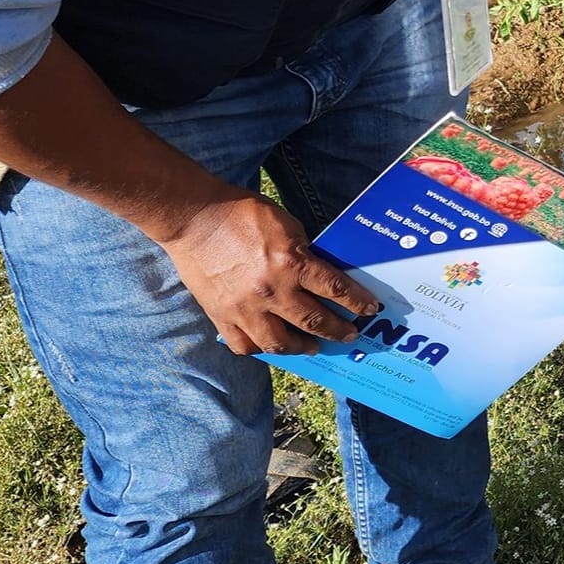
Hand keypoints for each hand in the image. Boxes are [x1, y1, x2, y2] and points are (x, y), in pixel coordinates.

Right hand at [151, 190, 381, 356]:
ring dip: (301, 347)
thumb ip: (304, 254)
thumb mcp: (287, 225)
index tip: (368, 310)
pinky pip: (244, 345)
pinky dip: (260, 348)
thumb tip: (319, 275)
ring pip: (279, 343)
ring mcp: (245, 309)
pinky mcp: (221, 316)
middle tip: (349, 334)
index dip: (357, 302)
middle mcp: (271, 292)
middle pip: (314, 322)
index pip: (336, 290)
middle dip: (337, 330)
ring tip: (312, 346)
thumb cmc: (242, 214)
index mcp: (292, 263)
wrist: (195, 219)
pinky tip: (271, 345)